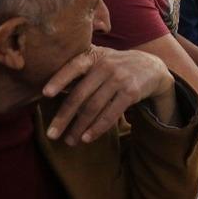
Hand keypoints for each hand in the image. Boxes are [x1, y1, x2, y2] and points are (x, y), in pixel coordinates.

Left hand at [42, 46, 174, 145]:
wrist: (152, 66)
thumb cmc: (118, 65)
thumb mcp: (101, 58)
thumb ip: (81, 67)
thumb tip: (48, 90)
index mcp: (94, 57)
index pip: (74, 67)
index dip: (59, 79)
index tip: (45, 94)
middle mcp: (106, 66)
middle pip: (80, 95)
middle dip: (64, 117)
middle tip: (52, 134)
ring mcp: (119, 79)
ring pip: (93, 107)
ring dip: (79, 127)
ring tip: (70, 141)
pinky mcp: (131, 92)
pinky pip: (111, 114)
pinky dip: (98, 128)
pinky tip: (87, 138)